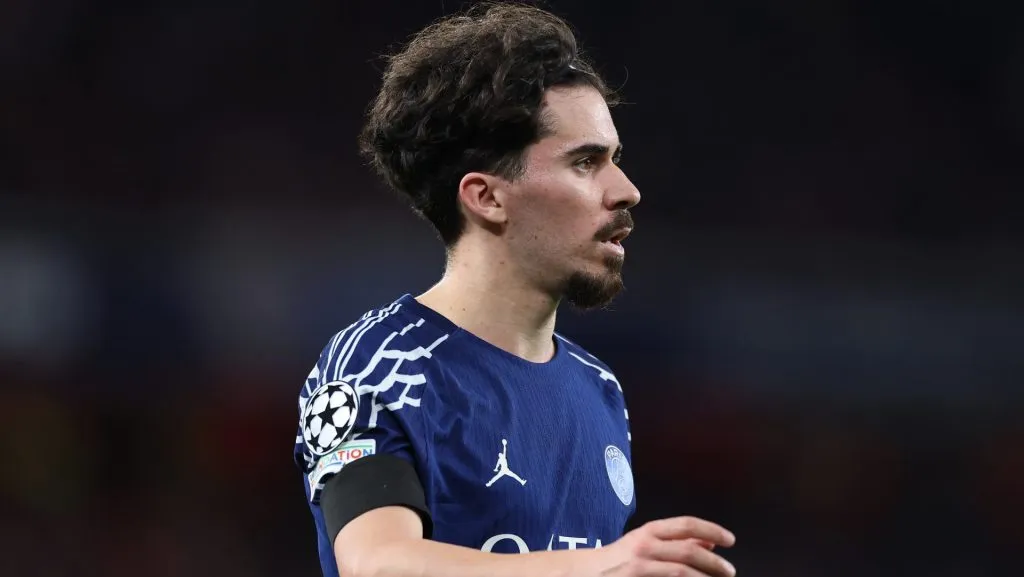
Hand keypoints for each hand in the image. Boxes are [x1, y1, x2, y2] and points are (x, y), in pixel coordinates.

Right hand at [590, 516, 735, 576]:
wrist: (587, 573)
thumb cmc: (621, 559)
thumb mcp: (646, 543)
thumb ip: (675, 543)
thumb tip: (709, 544)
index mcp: (650, 530)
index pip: (686, 525)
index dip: (711, 530)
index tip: (730, 540)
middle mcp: (645, 544)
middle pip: (688, 550)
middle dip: (714, 562)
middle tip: (730, 571)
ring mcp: (640, 565)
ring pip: (681, 570)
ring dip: (704, 576)